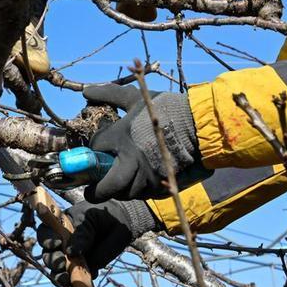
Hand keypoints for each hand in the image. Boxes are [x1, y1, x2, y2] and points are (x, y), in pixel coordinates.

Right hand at [37, 199, 158, 286]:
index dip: (46, 240)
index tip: (55, 244)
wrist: (123, 223)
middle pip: (48, 256)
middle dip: (52, 261)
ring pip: (56, 273)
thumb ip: (82, 234)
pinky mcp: (81, 274)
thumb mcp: (92, 219)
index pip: (45, 234)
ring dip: (58, 278)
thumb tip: (70, 252)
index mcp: (60, 228)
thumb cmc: (104, 216)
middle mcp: (62, 246)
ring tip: (65, 279)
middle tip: (61, 263)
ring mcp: (71, 261)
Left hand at [81, 83, 202, 201]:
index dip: (94, 152)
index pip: (96, 151)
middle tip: (92, 188)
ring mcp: (148, 177)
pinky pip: (143, 195)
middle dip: (96, 190)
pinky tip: (139, 180)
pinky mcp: (162, 187)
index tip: (96, 152)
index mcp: (122, 138)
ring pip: (125, 193)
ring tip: (120, 179)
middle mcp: (132, 162)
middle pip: (106, 187)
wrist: (200, 126)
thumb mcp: (136, 99)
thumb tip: (86, 91)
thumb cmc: (167, 110)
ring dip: (119, 189)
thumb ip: (110, 95)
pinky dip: (138, 190)